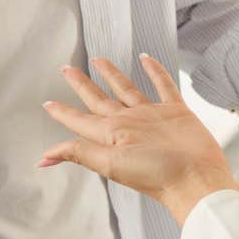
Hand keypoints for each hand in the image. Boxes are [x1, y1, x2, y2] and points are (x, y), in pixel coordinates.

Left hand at [39, 55, 236, 224]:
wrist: (195, 177)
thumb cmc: (156, 174)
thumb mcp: (110, 163)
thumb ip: (79, 153)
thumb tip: (44, 158)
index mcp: (112, 134)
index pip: (80, 121)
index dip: (62, 113)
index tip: (47, 104)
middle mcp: (129, 123)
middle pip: (99, 99)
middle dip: (81, 85)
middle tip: (66, 70)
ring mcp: (152, 116)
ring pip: (126, 88)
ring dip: (112, 74)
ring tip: (98, 60)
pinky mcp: (175, 111)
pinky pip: (162, 85)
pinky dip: (154, 71)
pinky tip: (146, 60)